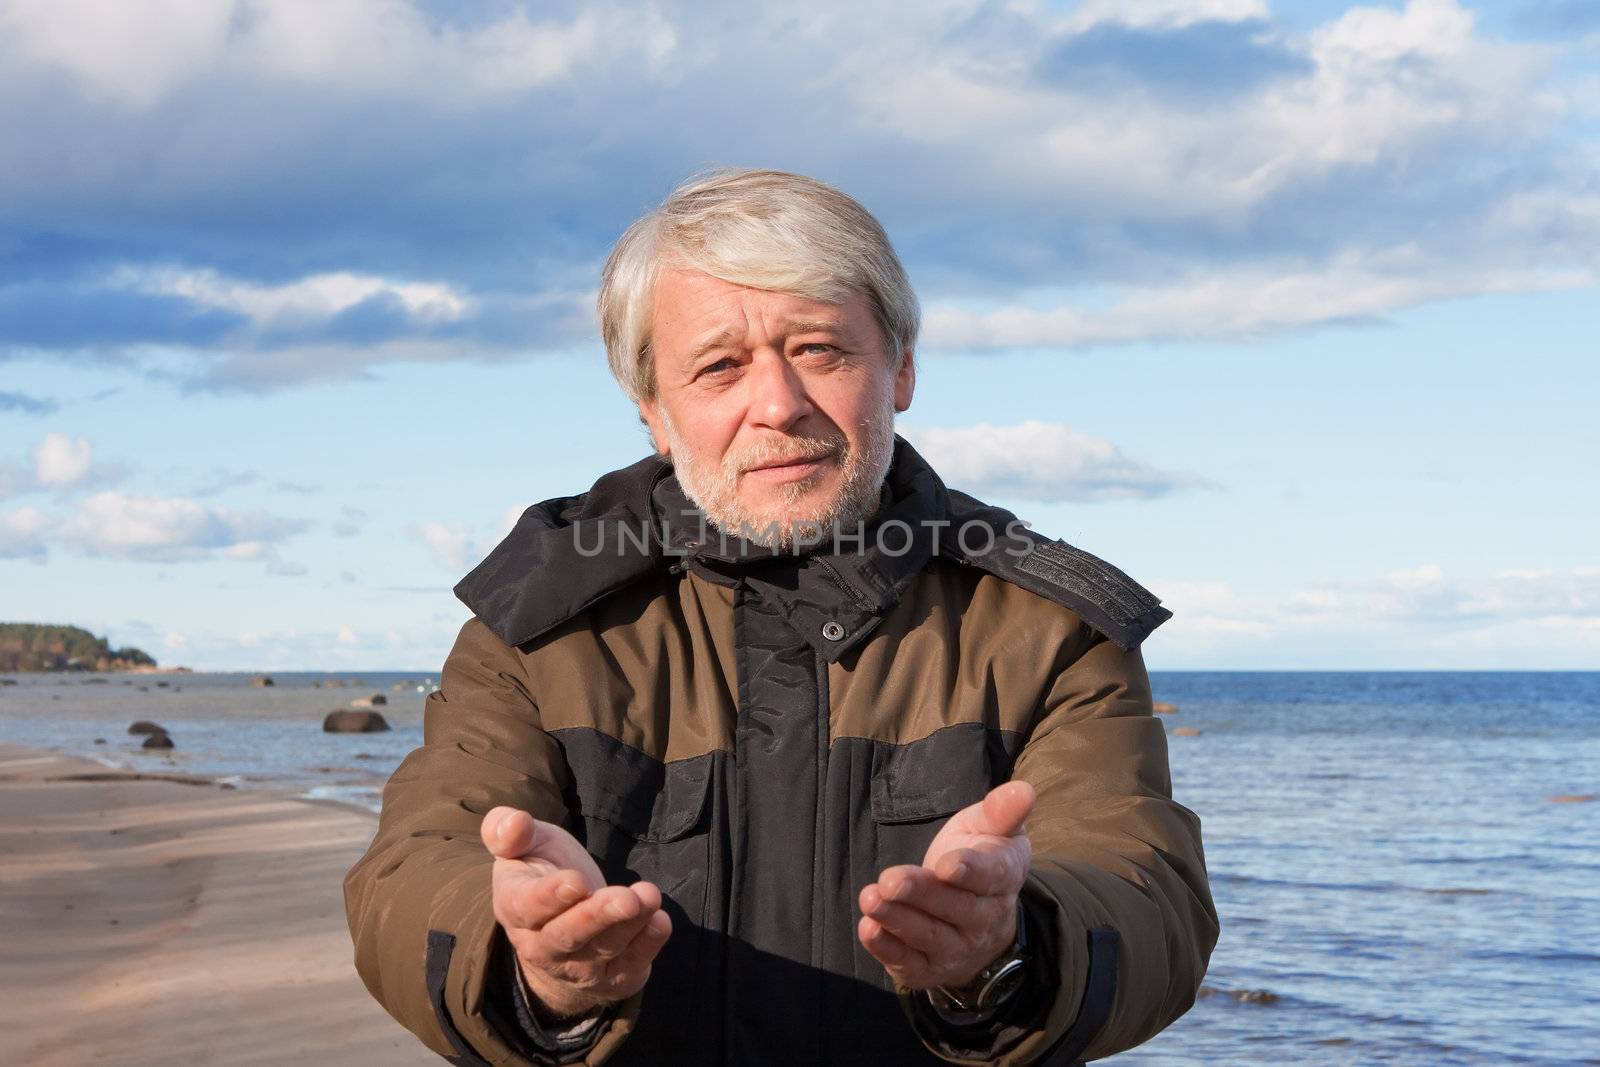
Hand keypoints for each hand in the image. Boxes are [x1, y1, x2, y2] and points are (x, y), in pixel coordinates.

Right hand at [480, 806, 671, 1018]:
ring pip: (604, 949)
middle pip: (568, 936)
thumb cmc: (542, 873)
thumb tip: (513, 822)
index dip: (550, 897)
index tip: (576, 882)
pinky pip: (629, 966)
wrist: (559, 928)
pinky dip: (647, 945)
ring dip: (629, 924)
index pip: (527, 907)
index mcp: (515, 907)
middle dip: (598, 917)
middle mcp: (542, 945)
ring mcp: (577, 967)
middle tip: (626, 898)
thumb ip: (510, 831)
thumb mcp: (525, 846)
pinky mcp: (612, 977)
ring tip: (650, 897)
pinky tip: (660, 921)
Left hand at [857, 780, 1033, 990]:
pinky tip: (868, 929)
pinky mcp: (931, 968)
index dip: (969, 871)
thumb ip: (1002, 811)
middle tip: (889, 881)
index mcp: (1003, 879)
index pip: (990, 877)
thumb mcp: (991, 829)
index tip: (946, 864)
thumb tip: (1024, 789)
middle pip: (953, 908)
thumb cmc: (979, 857)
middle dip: (920, 894)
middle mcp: (984, 919)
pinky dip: (888, 949)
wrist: (981, 917)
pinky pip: (910, 964)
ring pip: (929, 937)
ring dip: (898, 920)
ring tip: (870, 899)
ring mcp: (958, 948)